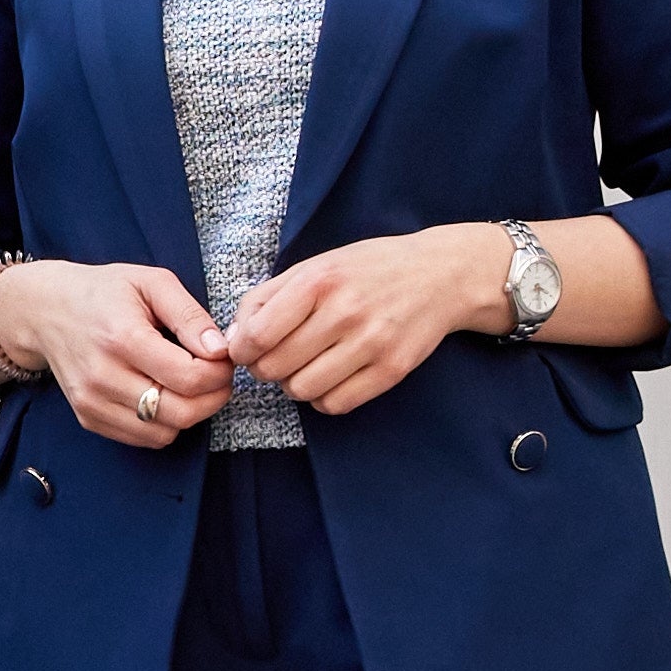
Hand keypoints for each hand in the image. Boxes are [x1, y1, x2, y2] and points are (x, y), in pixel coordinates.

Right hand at [19, 260, 236, 450]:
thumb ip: (189, 315)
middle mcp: (103, 377)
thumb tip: (219, 350)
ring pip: (165, 432)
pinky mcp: (88, 418)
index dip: (219, 372)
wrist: (46, 310)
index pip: (190, 377)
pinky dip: (165, 423)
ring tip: (190, 385)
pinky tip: (164, 395)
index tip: (222, 358)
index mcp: (123, 338)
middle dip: (213, 397)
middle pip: (181, 412)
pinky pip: (144, 439)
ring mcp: (92, 402)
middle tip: (217, 376)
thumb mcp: (151, 283)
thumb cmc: (103, 292)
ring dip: (191, 413)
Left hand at [224, 229, 501, 420]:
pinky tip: (331, 377)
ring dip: (294, 384)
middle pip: (274, 367)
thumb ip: (266, 297)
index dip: (242, 349)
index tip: (249, 348)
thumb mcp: (315, 266)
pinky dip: (324, 397)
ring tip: (305, 365)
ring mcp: (372, 343)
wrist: (441, 275)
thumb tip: (230, 339)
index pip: (256, 335)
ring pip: (302, 390)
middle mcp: (345, 312)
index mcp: (319, 281)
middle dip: (266, 368)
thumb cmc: (367, 270)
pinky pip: (335, 405)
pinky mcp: (392, 370)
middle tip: (278, 356)